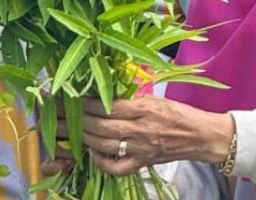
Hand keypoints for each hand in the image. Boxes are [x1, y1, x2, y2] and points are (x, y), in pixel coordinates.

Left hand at [62, 95, 233, 176]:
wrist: (201, 135)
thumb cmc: (177, 112)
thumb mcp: (154, 97)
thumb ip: (129, 95)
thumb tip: (101, 87)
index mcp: (143, 109)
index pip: (107, 106)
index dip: (83, 103)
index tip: (66, 96)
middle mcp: (140, 130)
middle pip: (100, 126)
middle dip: (74, 120)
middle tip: (54, 113)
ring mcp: (141, 149)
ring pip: (104, 145)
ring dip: (80, 137)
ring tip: (62, 130)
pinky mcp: (142, 162)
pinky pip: (117, 167)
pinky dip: (101, 162)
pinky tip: (91, 152)